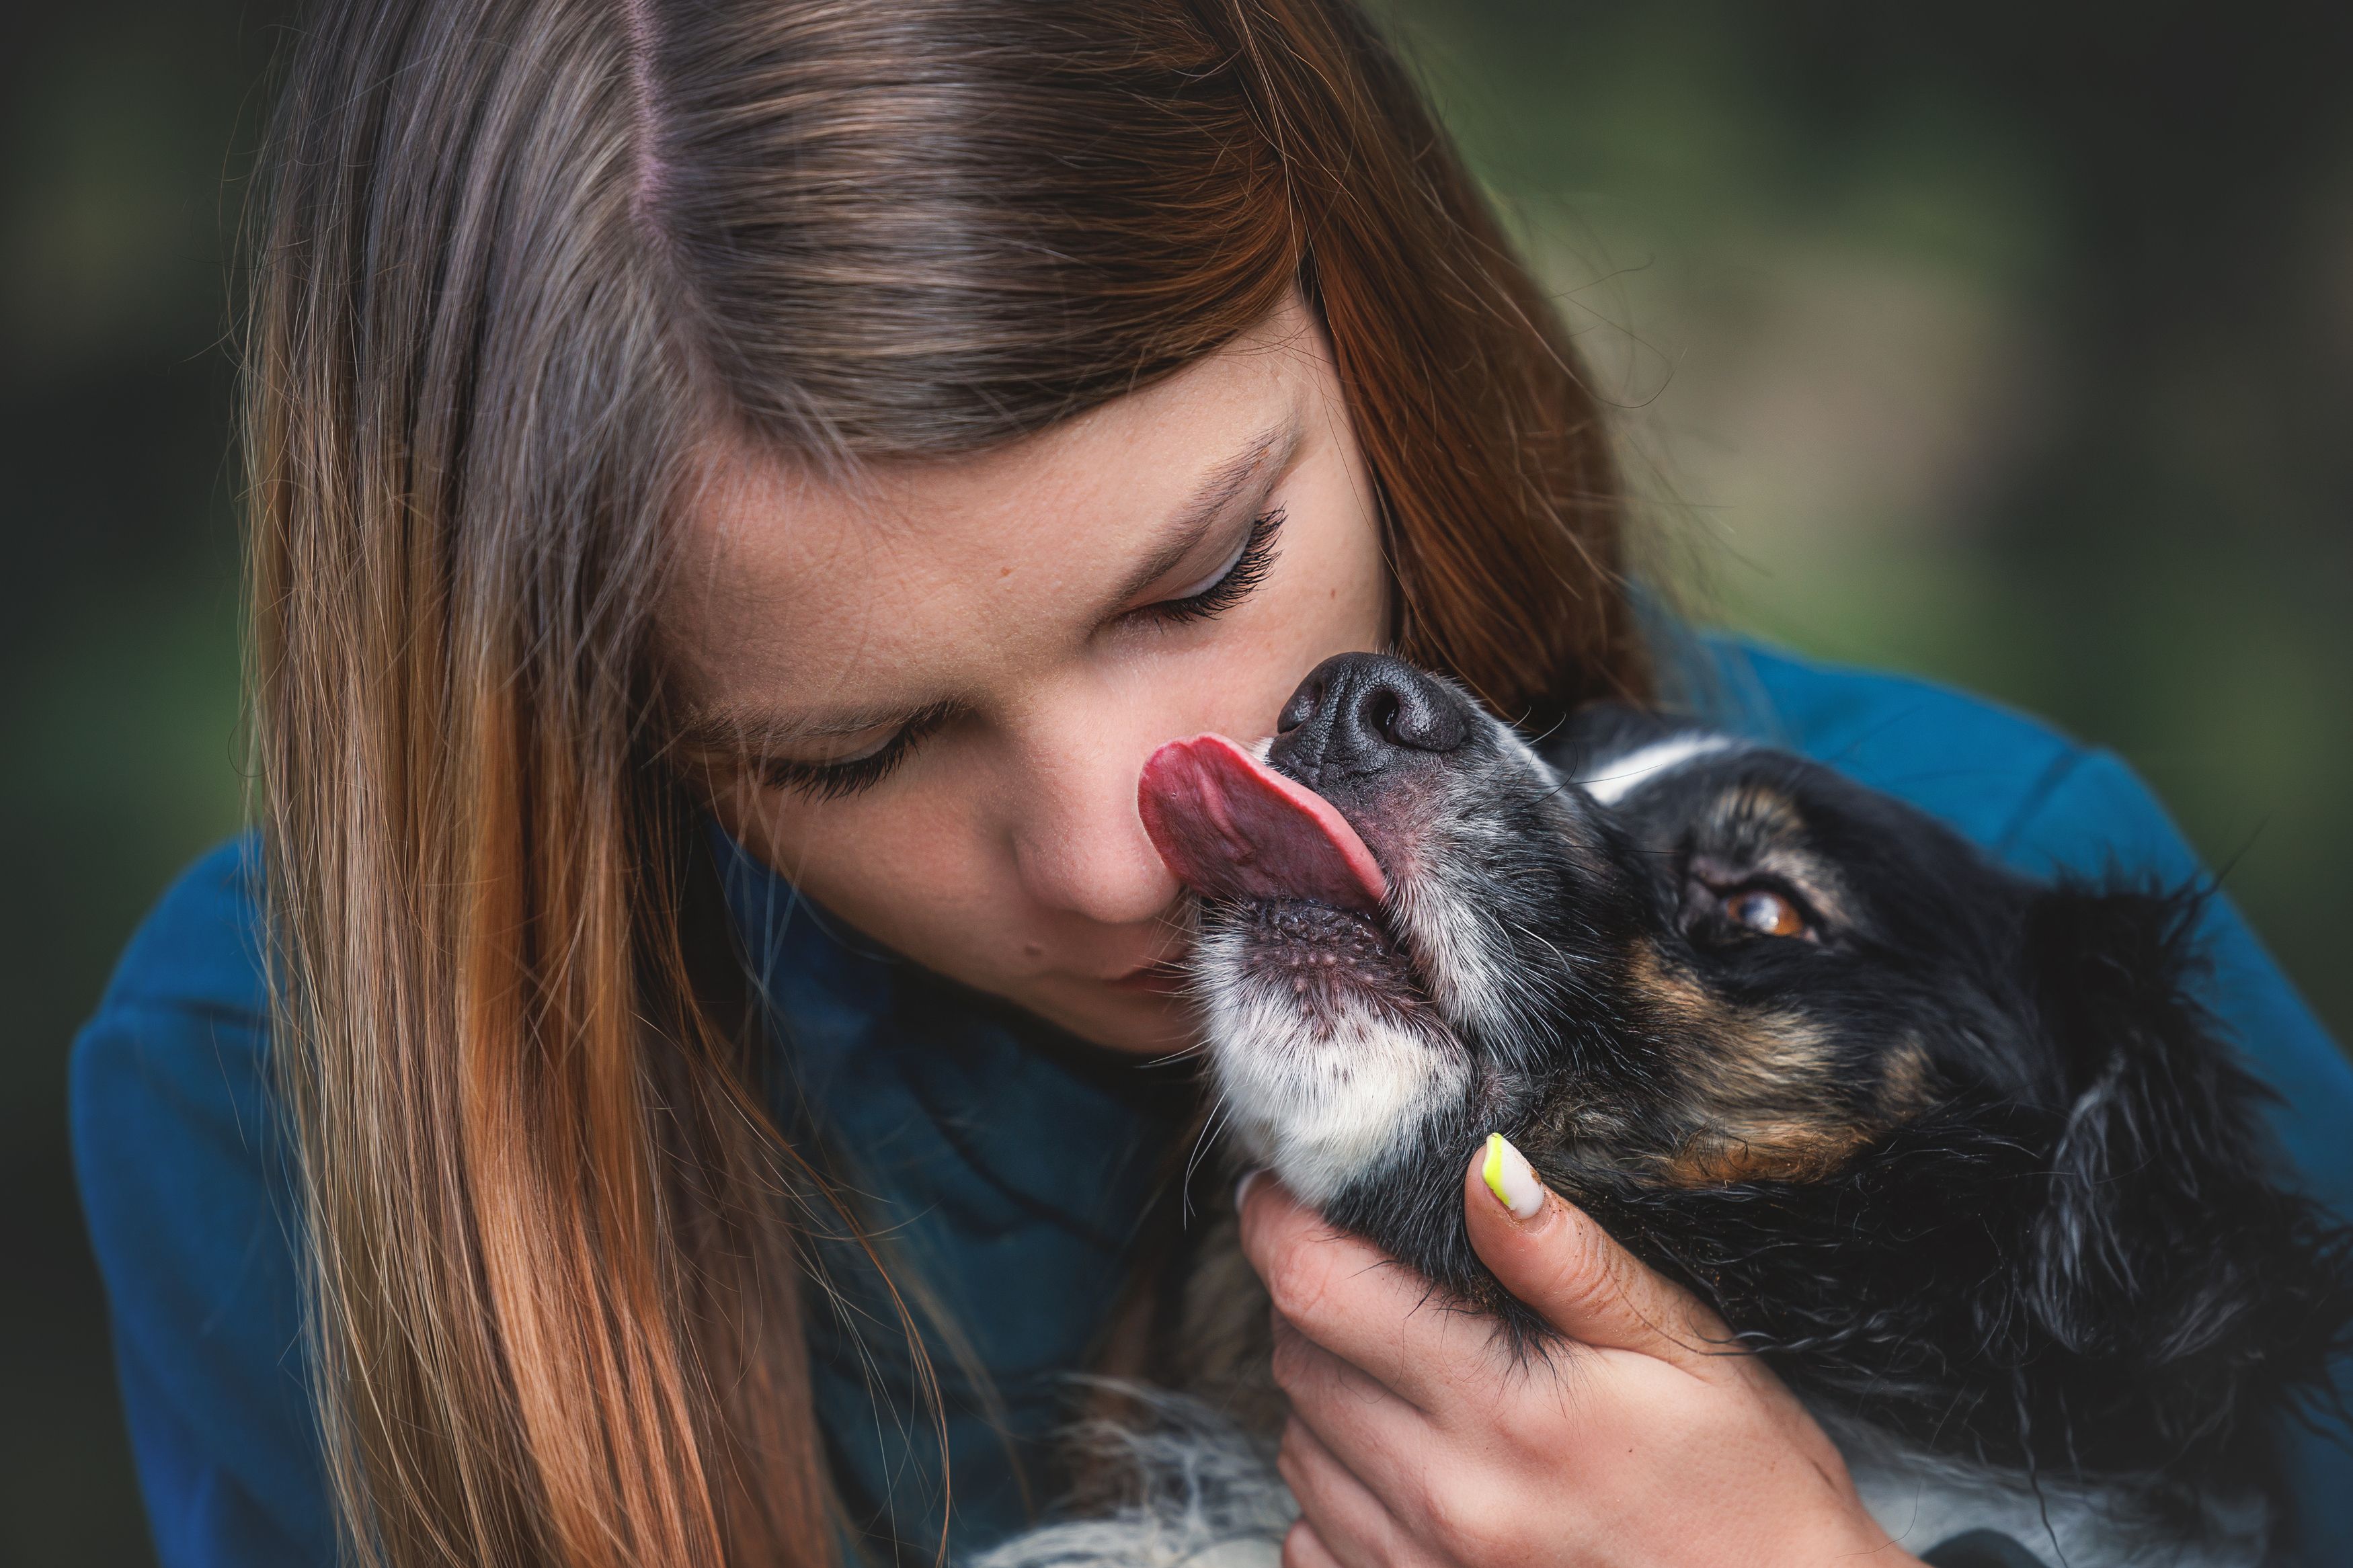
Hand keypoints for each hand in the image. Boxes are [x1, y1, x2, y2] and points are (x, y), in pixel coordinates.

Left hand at [1234, 1142, 1921, 1567]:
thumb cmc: (1745, 1484)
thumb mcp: (1681, 1348)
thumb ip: (1567, 1259)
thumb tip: (1484, 1168)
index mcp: (1502, 1411)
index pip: (1318, 1288)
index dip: (1279, 1220)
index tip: (1284, 1183)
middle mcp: (1442, 1498)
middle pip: (1292, 1361)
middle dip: (1312, 1294)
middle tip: (1372, 1267)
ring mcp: (1420, 1567)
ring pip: (1296, 1447)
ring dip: (1324, 1390)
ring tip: (1404, 1364)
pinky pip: (1311, 1539)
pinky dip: (1333, 1489)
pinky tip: (1404, 1461)